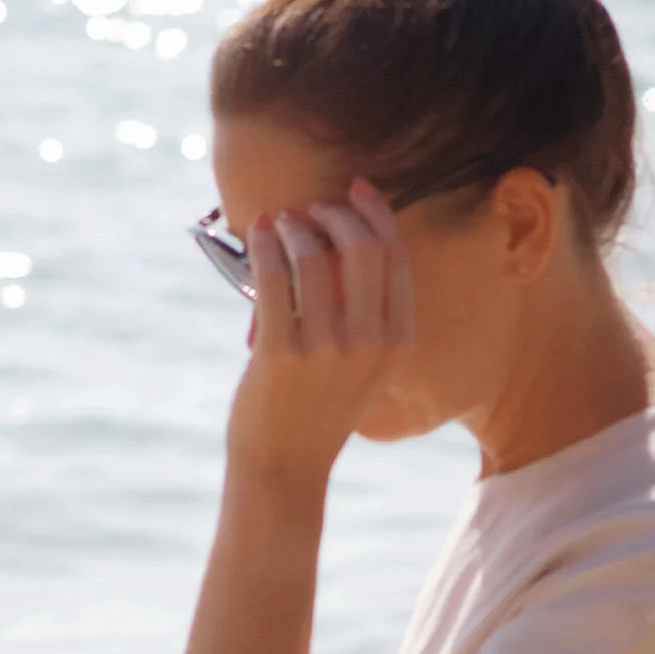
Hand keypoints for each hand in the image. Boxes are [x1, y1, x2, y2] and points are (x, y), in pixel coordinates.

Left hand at [226, 179, 414, 477]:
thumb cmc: (319, 408)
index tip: (357, 189)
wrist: (285, 465)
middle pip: (364, 247)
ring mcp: (327, 350)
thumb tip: (344, 234)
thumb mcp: (365, 365)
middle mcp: (371, 345)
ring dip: (293, 227)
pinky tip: (256, 233)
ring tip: (279, 224)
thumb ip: (367, 312)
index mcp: (398, 343)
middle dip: (335, 213)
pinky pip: (273, 277)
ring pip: (314, 256)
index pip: (396, 258)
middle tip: (312, 210)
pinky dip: (263, 244)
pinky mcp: (282, 354)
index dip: (377, 213)